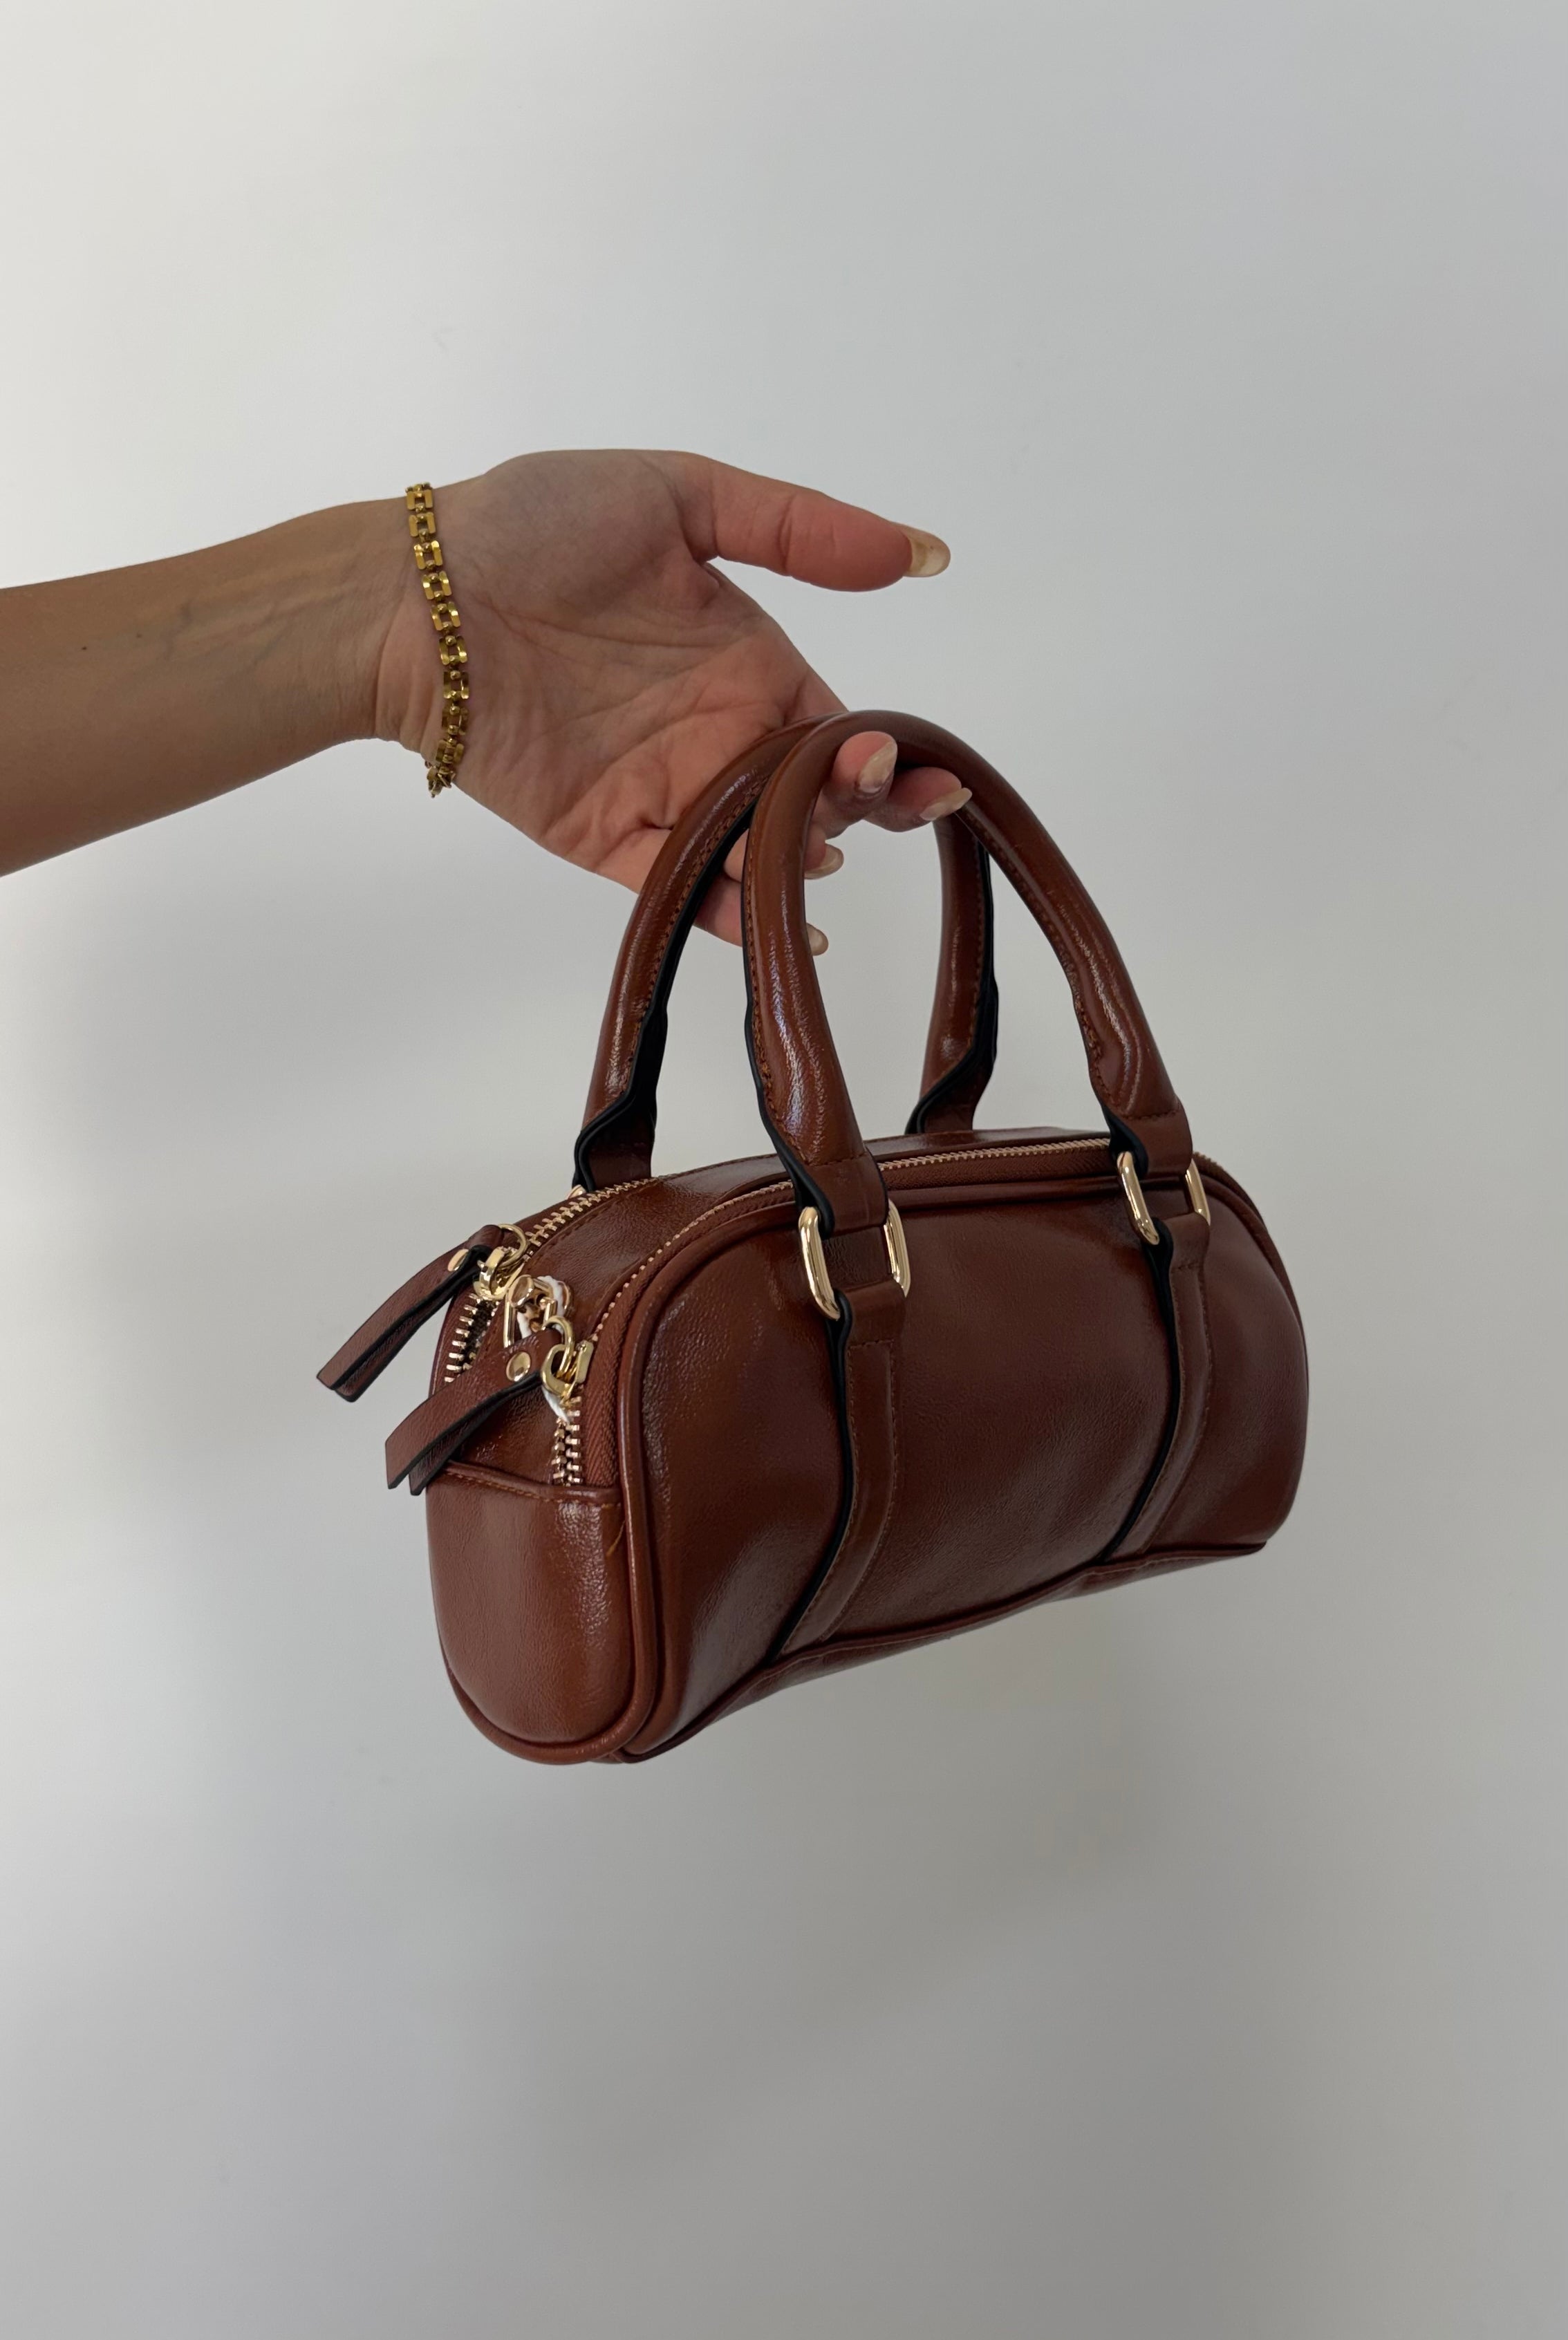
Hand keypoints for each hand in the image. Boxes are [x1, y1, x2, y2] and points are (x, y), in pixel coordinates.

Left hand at [373, 450, 964, 945]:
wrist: (417, 595)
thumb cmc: (535, 527)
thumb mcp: (677, 494)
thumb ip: (798, 528)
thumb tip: (923, 554)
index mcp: (748, 664)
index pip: (840, 729)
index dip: (884, 753)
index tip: (907, 759)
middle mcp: (719, 737)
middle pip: (816, 799)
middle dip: (865, 808)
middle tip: (876, 793)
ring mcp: (667, 793)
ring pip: (758, 851)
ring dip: (800, 859)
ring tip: (819, 841)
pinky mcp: (609, 840)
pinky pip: (681, 889)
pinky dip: (731, 914)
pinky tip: (777, 919)